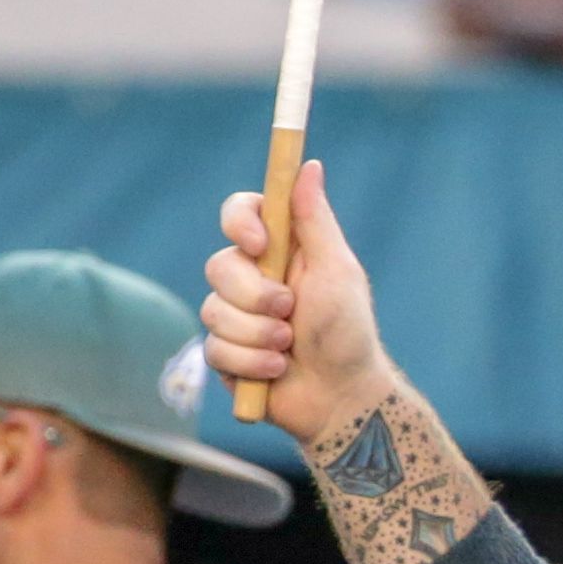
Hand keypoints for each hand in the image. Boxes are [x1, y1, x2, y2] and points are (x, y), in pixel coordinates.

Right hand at [200, 160, 393, 444]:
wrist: (342, 397)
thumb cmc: (349, 332)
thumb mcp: (337, 271)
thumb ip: (315, 221)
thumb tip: (309, 166)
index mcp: (281, 250)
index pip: (240, 213)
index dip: (239, 221)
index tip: (257, 242)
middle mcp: (253, 277)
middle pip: (218, 264)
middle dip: (255, 295)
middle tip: (289, 312)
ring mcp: (235, 315)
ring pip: (212, 310)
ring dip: (258, 334)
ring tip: (289, 347)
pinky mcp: (225, 352)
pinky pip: (214, 348)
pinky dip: (251, 362)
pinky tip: (277, 370)